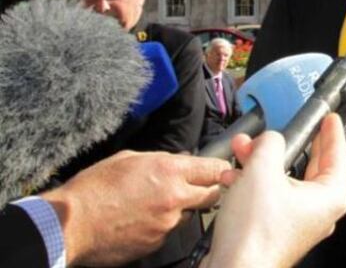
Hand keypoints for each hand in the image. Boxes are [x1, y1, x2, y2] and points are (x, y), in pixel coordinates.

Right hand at [43, 151, 227, 265]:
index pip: (215, 169)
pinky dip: (161, 226)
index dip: (218, 169)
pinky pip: (168, 232)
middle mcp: (175, 198)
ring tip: (153, 206)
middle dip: (206, 191)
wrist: (69, 224)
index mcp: (170, 171)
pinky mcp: (157, 244)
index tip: (217, 170)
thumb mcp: (130, 159)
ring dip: (180, 210)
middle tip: (193, 188)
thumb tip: (182, 162)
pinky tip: (140, 221)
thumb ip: (162, 160)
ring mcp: (168, 224)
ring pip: (189, 215)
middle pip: (212, 195)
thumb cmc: (94, 187)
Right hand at [204, 113, 345, 267]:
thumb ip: (270, 144)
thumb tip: (270, 140)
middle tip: (280, 130)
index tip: (331, 119)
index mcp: (330, 196)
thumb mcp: (263, 170)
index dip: (332, 133)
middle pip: (308, 166)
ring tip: (243, 150)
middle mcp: (318, 211)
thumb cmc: (255, 232)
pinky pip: (269, 197)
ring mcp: (297, 222)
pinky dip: (252, 184)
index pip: (338, 155)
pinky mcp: (276, 230)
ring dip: (260, 163)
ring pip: (283, 181)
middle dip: (284, 146)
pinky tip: (233, 177)